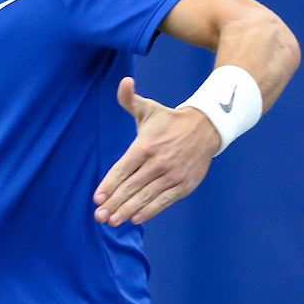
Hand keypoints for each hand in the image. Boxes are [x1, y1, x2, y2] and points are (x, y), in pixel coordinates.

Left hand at [93, 77, 219, 226]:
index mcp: (145, 146)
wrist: (206, 127)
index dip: (108, 185)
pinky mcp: (184, 185)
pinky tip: (136, 218)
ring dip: (127, 211)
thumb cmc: (169, 121)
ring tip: (113, 221)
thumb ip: (129, 99)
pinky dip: (150, 210)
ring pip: (146, 196)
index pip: (122, 170)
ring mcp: (172, 175)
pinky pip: (164, 201)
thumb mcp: (148, 108)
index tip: (97, 199)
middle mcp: (158, 162)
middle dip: (113, 204)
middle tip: (99, 217)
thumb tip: (123, 82)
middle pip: (131, 187)